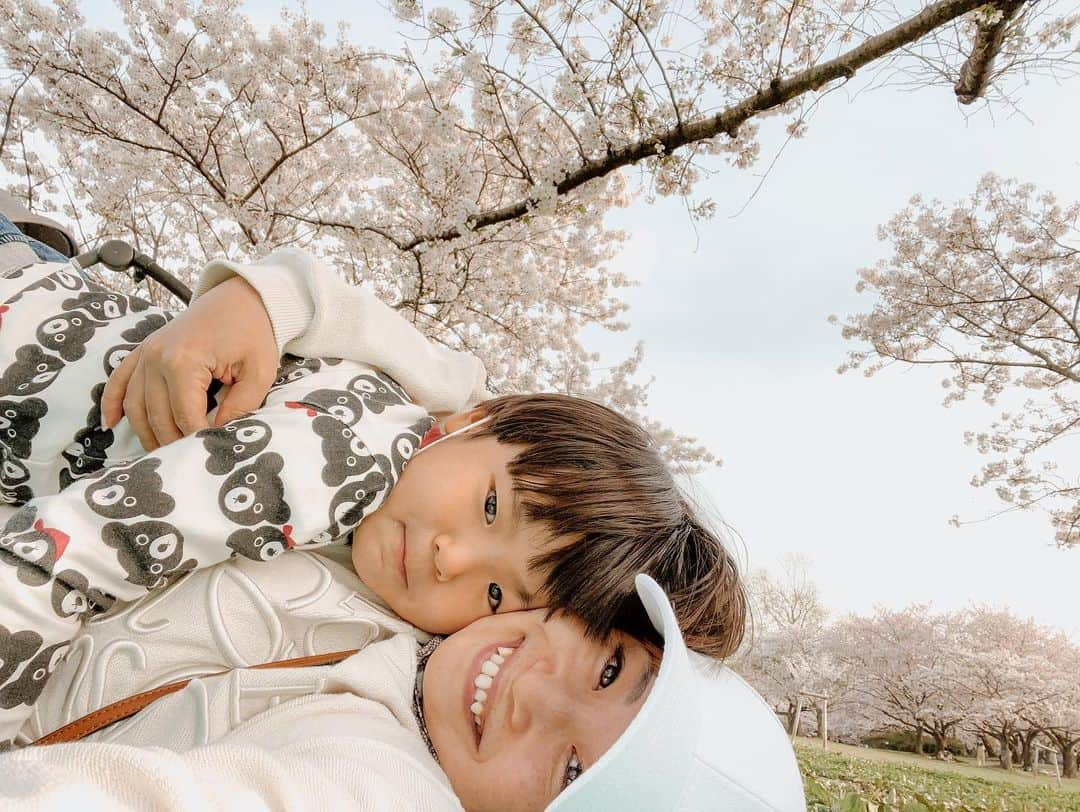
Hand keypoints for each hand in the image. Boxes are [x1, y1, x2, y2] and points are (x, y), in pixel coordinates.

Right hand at [100, 276, 278, 450]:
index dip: (198, 439)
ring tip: (161, 455)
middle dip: (173, 442)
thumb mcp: (258, 372)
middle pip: (157, 416)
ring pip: (136, 405)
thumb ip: (240, 407)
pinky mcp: (144, 349)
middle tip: (188, 460)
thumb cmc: (254, 332)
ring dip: (146, 432)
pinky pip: (119, 380)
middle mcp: (157, 358)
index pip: (185, 417)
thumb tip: (219, 436)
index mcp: (184, 362)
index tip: (210, 453)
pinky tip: (111, 425)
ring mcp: (146, 353)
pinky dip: (111, 403)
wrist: (242, 298)